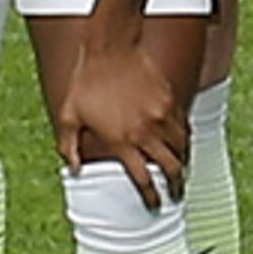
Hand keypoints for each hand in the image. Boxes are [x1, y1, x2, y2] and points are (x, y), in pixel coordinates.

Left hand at [58, 42, 189, 209]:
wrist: (109, 48)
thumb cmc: (85, 81)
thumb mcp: (67, 116)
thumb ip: (68, 146)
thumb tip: (73, 168)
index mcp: (121, 141)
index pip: (143, 179)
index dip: (151, 197)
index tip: (154, 205)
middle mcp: (145, 132)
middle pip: (171, 169)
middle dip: (176, 186)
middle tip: (176, 194)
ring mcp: (161, 115)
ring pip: (183, 149)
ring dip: (184, 163)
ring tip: (182, 170)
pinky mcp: (169, 99)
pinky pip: (184, 126)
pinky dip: (185, 139)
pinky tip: (182, 144)